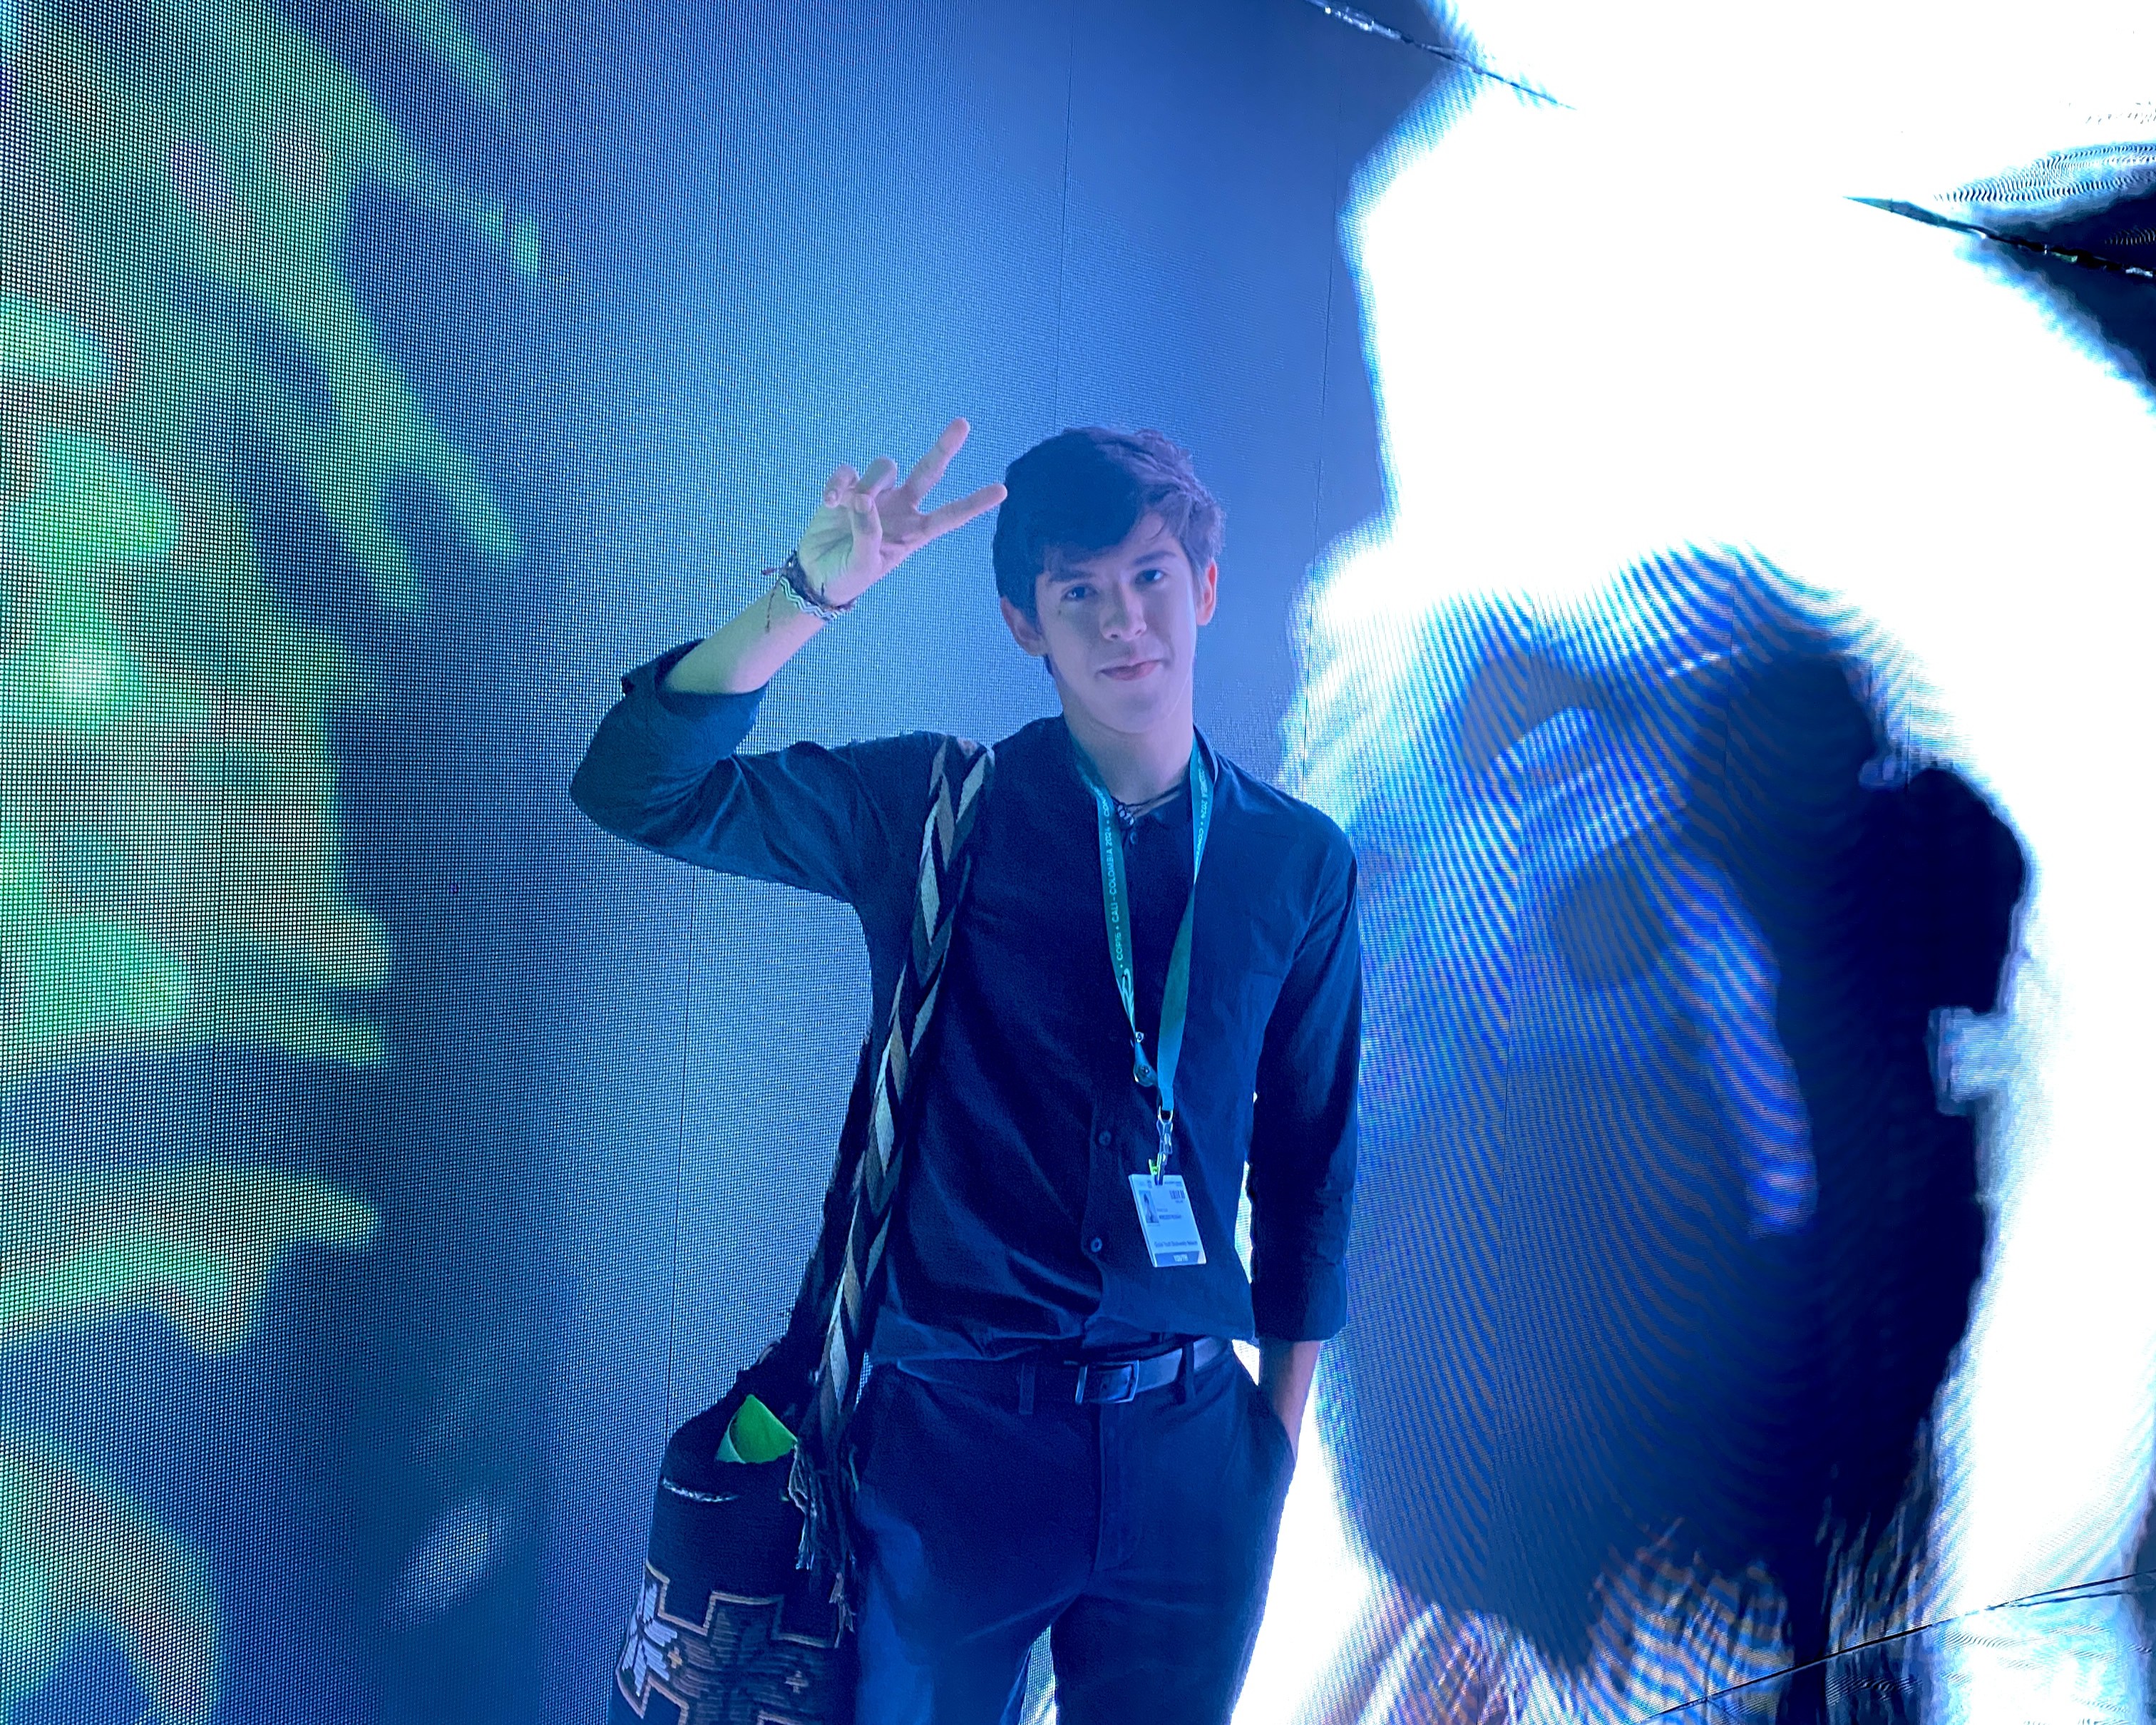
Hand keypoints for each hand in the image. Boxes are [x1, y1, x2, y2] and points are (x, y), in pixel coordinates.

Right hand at [797, 417, 1006, 606]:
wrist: (818, 573)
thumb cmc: (849, 575)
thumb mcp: (863, 565)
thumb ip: (868, 534)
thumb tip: (862, 500)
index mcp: (915, 532)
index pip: (950, 516)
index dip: (974, 503)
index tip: (1002, 490)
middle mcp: (901, 508)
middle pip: (929, 470)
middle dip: (945, 447)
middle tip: (964, 424)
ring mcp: (876, 494)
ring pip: (884, 468)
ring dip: (867, 485)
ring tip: (847, 507)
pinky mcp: (848, 486)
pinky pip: (848, 472)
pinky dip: (838, 485)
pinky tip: (829, 503)